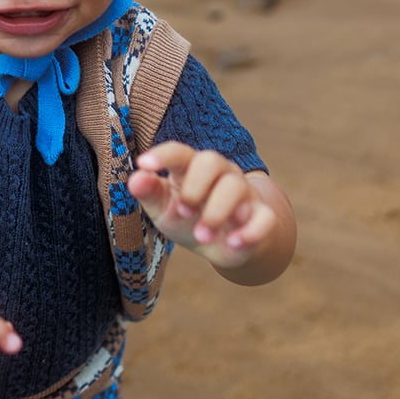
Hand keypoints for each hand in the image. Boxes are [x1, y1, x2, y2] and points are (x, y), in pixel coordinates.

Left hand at [127, 142, 279, 271]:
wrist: (225, 245)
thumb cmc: (188, 220)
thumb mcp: (164, 210)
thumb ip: (149, 194)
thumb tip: (135, 178)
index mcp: (191, 168)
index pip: (179, 152)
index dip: (163, 155)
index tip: (143, 164)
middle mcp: (220, 173)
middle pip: (212, 160)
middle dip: (194, 187)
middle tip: (183, 212)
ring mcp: (243, 192)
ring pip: (236, 186)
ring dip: (217, 213)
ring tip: (202, 237)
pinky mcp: (262, 215)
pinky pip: (264, 216)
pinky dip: (250, 230)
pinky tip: (233, 243)